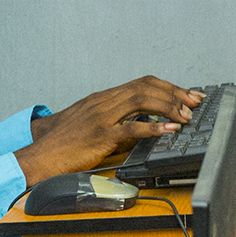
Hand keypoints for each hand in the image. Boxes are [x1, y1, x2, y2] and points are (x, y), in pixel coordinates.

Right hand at [18, 77, 204, 185]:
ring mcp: (101, 118)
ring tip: (186, 116)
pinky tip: (169, 129)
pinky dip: (154, 126)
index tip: (187, 94)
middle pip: (146, 87)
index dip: (168, 86)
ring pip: (142, 100)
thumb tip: (140, 122)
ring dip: (169, 106)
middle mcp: (103, 102)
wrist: (40, 154)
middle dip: (175, 93)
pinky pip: (131, 127)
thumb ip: (113, 119)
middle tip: (195, 102)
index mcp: (102, 98)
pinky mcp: (100, 136)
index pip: (142, 82)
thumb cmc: (63, 143)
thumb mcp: (89, 123)